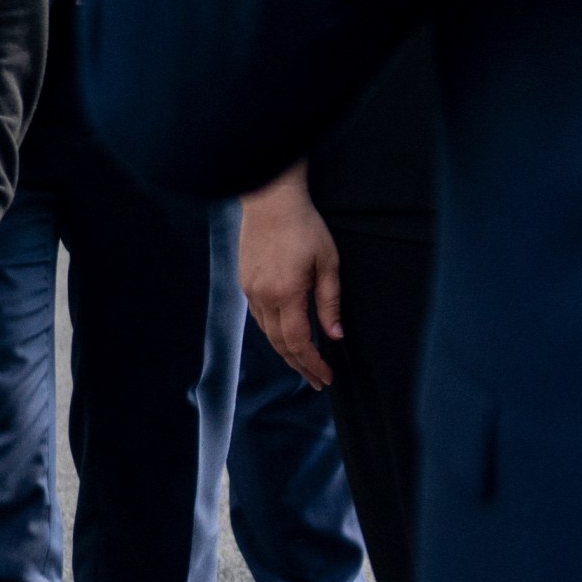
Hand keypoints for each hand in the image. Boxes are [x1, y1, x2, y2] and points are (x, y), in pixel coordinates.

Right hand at [238, 166, 341, 389]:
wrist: (271, 201)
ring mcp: (251, 290)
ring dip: (286, 352)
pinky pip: (259, 318)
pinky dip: (274, 333)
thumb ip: (330, 302)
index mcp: (286, 294)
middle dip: (300, 366)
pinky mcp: (245, 282)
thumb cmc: (304, 227)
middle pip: (280, 344)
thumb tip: (335, 335)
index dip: (312, 364)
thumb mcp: (328, 263)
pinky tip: (286, 335)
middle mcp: (263, 297)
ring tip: (304, 363)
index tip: (326, 377)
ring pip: (267, 333)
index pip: (298, 342)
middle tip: (318, 380)